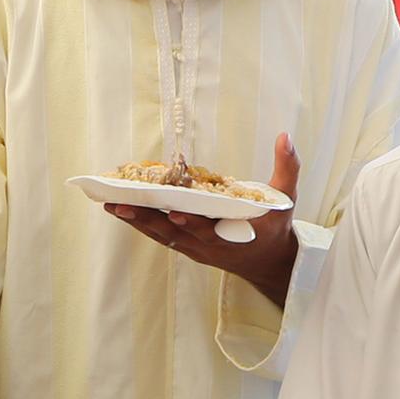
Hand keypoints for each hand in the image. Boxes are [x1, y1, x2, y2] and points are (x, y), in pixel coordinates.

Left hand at [101, 135, 303, 306]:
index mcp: (235, 234)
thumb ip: (288, 167)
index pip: (210, 229)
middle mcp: (210, 245)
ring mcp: (196, 248)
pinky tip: (122, 211)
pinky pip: (160, 236)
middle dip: (148, 219)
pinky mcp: (187, 248)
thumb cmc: (275, 226)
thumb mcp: (287, 198)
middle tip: (122, 204)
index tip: (175, 212)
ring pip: (162, 235)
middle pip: (175, 232)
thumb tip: (284, 136)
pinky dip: (141, 224)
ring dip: (137, 221)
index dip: (193, 222)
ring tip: (112, 205)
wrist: (268, 262)